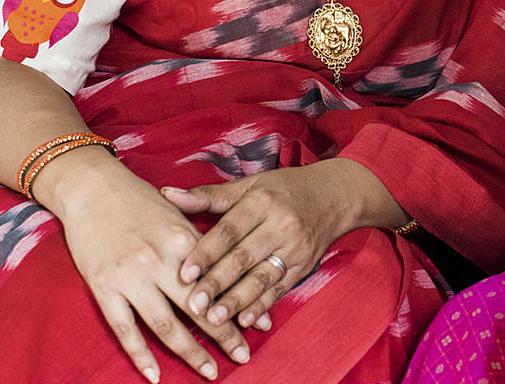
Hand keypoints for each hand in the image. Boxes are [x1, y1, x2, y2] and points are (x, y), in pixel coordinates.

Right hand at [47, 153, 249, 382]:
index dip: (240, 302)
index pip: (218, 278)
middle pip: (198, 306)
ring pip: (165, 324)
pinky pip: (124, 329)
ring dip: (190, 352)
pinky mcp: (104, 287)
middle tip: (243, 357)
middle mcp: (159, 259)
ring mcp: (130, 276)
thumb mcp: (177, 214)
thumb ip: (202, 242)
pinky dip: (140, 356)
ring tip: (211, 373)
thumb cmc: (139, 199)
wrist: (92, 187)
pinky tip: (155, 377)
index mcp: (183, 238)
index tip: (262, 323)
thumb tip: (232, 267)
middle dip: (223, 334)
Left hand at [163, 164, 352, 332]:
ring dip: (238, 300)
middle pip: (244, 257)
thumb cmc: (285, 188)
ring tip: (215, 318)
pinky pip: (280, 288)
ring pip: (262, 277)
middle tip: (192, 304)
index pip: (230, 230)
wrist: (335, 195)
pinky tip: (245, 319)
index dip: (207, 251)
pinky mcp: (304, 265)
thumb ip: (208, 195)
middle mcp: (280, 224)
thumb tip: (168, 194)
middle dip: (217, 282)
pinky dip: (263, 305)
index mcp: (262, 201)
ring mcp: (295, 247)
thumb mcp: (250, 185)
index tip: (185, 272)